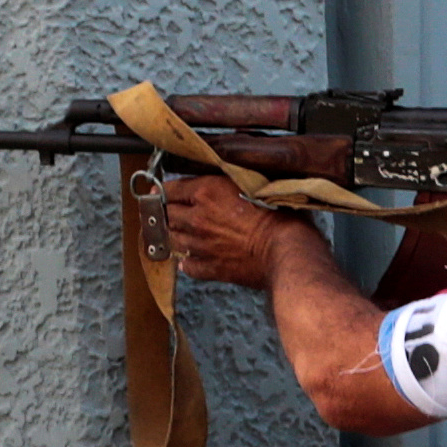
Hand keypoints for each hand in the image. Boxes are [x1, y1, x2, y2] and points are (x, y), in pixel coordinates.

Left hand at [161, 175, 301, 288]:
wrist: (286, 251)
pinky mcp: (211, 268)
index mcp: (206, 192)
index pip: (171, 189)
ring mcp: (201, 245)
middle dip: (166, 212)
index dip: (163, 189)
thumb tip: (224, 178)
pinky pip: (188, 265)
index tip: (159, 191)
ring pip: (173, 239)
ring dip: (175, 235)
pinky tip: (191, 259)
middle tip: (168, 211)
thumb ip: (231, 181)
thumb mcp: (256, 183)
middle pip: (166, 214)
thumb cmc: (279, 215)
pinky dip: (187, 261)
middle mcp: (197, 218)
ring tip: (180, 233)